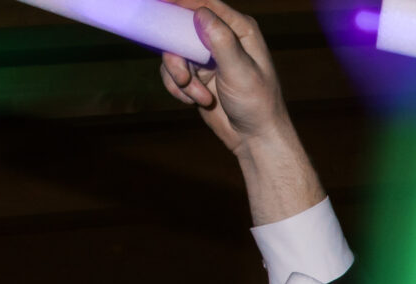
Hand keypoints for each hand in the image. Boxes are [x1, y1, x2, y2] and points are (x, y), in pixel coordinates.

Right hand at [159, 3, 324, 221]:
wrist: (255, 139)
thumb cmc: (257, 104)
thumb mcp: (240, 71)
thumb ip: (221, 41)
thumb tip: (200, 12)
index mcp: (240, 30)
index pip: (206, 4)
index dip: (182, 3)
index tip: (159, 4)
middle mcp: (223, 38)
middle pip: (181, 28)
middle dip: (177, 55)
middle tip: (184, 76)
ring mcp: (207, 56)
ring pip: (173, 52)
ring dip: (180, 77)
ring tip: (199, 97)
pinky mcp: (196, 74)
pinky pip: (172, 71)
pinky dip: (179, 87)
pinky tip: (195, 101)